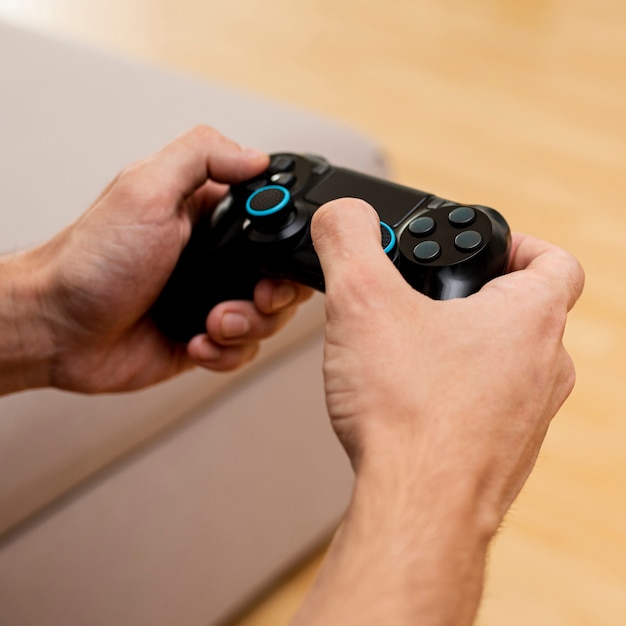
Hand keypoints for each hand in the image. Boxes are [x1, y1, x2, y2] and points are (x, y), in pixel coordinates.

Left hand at [1, 126, 311, 393]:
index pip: (272, 221)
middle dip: (272, 295)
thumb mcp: (145, 191)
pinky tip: (196, 342)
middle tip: (252, 298)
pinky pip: (243, 350)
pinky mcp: (206, 336)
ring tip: (211, 323)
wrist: (59, 330)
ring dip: (245, 326)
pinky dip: (225, 352)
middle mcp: (216, 257)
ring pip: (268, 318)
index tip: (276, 261)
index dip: (287, 241)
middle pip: (281, 276)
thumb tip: (256, 155)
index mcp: (208, 216)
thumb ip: (201, 157)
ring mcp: (212, 298)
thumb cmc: (91, 261)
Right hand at [290, 198, 583, 625]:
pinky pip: (489, 406)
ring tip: (413, 347)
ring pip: (508, 362)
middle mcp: (544, 367)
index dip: (519, 242)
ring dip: (467, 346)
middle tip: (429, 296)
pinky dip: (457, 393)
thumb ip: (348, 241)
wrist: (417, 507)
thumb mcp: (362, 302)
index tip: (481, 246)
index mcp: (529, 318)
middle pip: (526, 311)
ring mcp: (529, 415)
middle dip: (476, 296)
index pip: (554, 260)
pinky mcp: (503, 451)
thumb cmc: (408, 414)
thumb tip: (340, 213)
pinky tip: (412, 400)